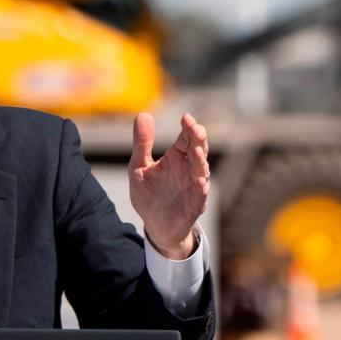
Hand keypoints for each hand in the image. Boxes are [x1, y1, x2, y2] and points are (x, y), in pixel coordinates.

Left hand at [128, 112, 209, 259]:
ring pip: (202, 171)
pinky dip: (201, 189)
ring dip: (201, 161)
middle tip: (196, 129)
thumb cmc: (148, 194)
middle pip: (198, 151)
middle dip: (199, 140)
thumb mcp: (138, 167)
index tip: (186, 117)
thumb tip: (143, 114)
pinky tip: (199, 181)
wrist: (153, 224)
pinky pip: (200, 196)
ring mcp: (193, 187)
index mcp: (176, 158)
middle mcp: (188, 170)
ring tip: (197, 151)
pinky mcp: (193, 205)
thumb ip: (142, 144)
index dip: (188, 128)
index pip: (185, 139)